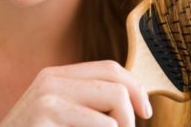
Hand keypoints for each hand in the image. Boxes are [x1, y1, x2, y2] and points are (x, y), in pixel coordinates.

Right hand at [0, 60, 152, 126]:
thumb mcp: (67, 113)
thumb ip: (91, 100)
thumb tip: (135, 96)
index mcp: (60, 75)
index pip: (110, 68)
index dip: (135, 86)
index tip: (146, 110)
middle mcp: (53, 78)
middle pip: (115, 80)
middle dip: (133, 105)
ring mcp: (47, 94)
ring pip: (114, 97)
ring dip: (123, 124)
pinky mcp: (45, 112)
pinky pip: (101, 122)